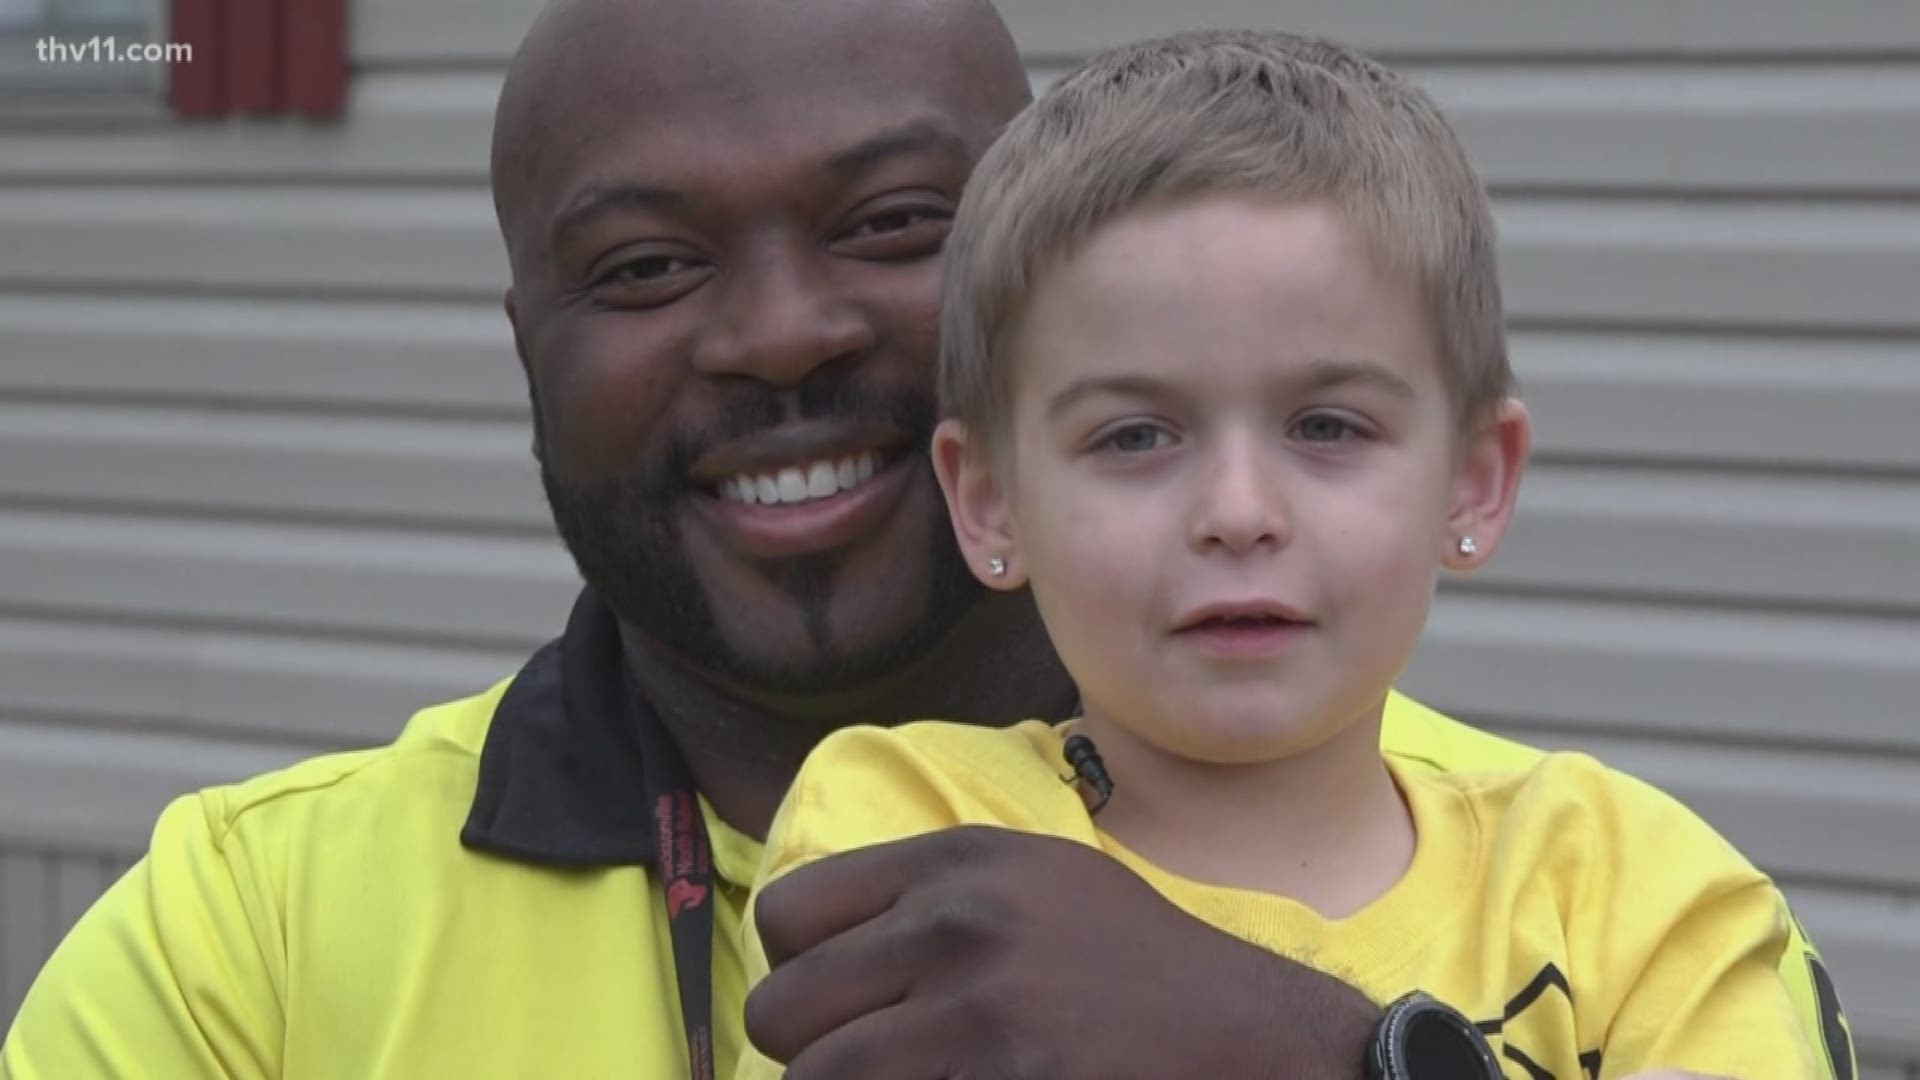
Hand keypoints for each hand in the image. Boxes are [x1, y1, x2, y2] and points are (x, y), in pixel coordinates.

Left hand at [745, 825, 1379, 1079]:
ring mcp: (979, 1012)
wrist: (1242, 1033)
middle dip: (812, 1051)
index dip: (802, 973)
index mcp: (954, 862)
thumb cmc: (1129, 963)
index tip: (841, 1005)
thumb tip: (804, 950)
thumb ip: (921, 896)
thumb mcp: (1029, 881)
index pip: (786, 915)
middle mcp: (955, 924)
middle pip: (781, 1011)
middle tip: (870, 1064)